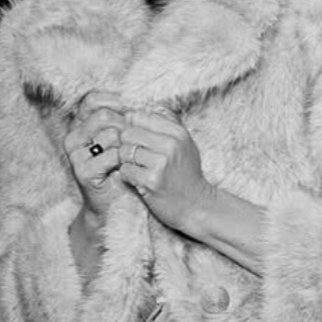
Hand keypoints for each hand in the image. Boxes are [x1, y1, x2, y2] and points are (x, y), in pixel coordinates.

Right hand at [59, 90, 129, 221]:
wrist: (113, 203)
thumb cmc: (120, 168)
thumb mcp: (120, 139)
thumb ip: (121, 118)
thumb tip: (136, 99)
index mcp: (78, 125)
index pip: (93, 100)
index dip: (115, 103)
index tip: (131, 116)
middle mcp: (73, 137)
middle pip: (104, 116)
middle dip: (125, 127)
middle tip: (134, 142)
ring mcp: (75, 155)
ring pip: (111, 135)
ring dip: (127, 147)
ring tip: (129, 159)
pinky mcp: (83, 171)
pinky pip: (113, 156)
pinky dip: (125, 162)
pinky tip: (126, 169)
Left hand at [118, 108, 213, 233]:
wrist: (197, 206)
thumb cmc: (187, 176)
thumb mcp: (184, 146)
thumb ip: (162, 128)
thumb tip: (130, 115)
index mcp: (177, 133)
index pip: (138, 117)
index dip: (131, 128)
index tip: (136, 141)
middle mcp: (170, 145)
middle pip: (127, 133)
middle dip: (126, 146)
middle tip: (134, 158)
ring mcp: (160, 164)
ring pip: (123, 152)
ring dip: (125, 162)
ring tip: (137, 169)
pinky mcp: (151, 181)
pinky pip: (124, 170)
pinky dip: (127, 176)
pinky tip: (137, 180)